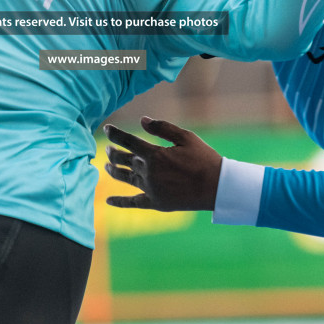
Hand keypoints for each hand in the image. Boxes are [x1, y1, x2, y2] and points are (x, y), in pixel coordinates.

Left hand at [103, 117, 221, 210]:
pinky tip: (107, 200)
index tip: (107, 128)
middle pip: (123, 159)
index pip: (128, 141)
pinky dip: (119, 202)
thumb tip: (142, 120)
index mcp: (155, 154)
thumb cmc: (203, 158)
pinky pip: (133, 203)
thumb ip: (162, 128)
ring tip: (106, 166)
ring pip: (124, 178)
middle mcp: (148, 172)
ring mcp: (150, 189)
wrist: (217, 187)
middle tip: (108, 148)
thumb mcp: (186, 137)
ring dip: (112, 171)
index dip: (115, 134)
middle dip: (113, 152)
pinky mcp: (155, 203)